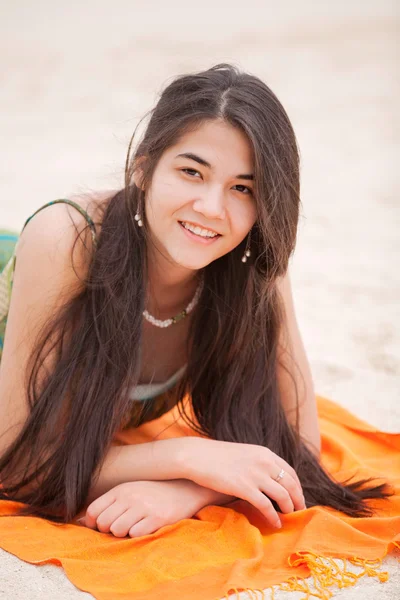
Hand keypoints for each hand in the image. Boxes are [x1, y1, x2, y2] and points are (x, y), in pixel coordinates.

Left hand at [77, 479, 210, 537]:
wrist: (185, 488)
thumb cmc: (153, 493)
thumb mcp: (129, 492)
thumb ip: (107, 504)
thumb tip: (80, 520)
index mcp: (121, 489)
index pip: (93, 511)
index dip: (93, 524)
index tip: (103, 526)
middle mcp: (130, 497)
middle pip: (103, 523)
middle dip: (108, 530)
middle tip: (122, 526)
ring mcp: (143, 507)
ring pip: (117, 531)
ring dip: (123, 534)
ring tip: (134, 526)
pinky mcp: (157, 518)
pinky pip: (135, 535)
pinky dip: (138, 535)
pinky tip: (146, 527)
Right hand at [180, 438, 305, 528]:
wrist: (196, 456)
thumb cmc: (217, 457)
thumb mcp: (244, 454)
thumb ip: (258, 463)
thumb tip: (269, 477)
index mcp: (265, 453)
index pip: (291, 471)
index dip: (298, 487)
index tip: (298, 497)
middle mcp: (264, 462)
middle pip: (291, 484)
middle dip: (298, 500)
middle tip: (300, 512)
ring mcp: (255, 474)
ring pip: (282, 496)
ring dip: (289, 509)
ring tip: (289, 518)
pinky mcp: (244, 487)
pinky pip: (266, 506)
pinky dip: (273, 517)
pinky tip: (275, 524)